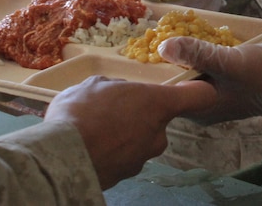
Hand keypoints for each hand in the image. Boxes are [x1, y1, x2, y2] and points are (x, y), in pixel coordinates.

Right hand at [44, 75, 216, 189]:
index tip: (194, 87)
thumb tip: (117, 92)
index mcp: (159, 104)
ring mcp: (142, 159)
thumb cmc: (82, 112)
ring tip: (92, 129)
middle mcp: (158, 134)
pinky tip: (88, 146)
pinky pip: (122, 158)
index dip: (199, 90)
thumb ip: (116, 87)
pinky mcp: (124, 177)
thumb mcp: (97, 85)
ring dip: (122, 135)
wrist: (61, 158)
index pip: (200, 96)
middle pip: (158, 120)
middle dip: (139, 115)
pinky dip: (110, 152)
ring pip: (138, 140)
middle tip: (111, 110)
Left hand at [158, 38, 261, 131]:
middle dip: (164, 58)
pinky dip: (195, 53)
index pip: (164, 92)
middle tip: (151, 32)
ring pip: (186, 72)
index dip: (150, 71)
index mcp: (198, 108)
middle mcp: (201, 104)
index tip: (138, 48)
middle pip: (173, 81)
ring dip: (180, 52)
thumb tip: (163, 47)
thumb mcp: (229, 62)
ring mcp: (211, 93)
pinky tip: (190, 36)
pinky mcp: (221, 82)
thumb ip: (198, 54)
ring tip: (166, 30)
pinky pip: (200, 67)